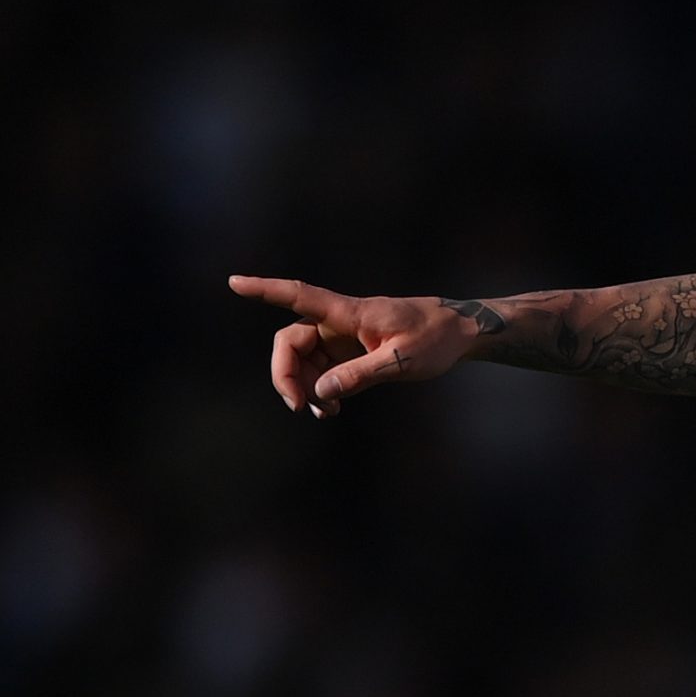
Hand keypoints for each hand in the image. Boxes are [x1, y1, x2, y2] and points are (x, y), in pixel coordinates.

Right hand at [228, 277, 477, 415]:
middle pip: (291, 341)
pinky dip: (321, 388)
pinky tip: (330, 409)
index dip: (265, 290)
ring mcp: (343, 337)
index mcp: (349, 313)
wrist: (461, 332)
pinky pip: (322, 369)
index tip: (234, 282)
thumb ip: (361, 375)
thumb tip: (321, 392)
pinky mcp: (350, 351)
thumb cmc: (436, 338)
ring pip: (303, 359)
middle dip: (286, 373)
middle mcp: (339, 322)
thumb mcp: (402, 361)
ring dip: (305, 386)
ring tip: (323, 414)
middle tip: (297, 406)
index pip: (298, 295)